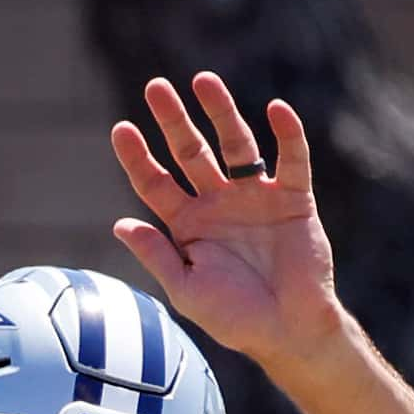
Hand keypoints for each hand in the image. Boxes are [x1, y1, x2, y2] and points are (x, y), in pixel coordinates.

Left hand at [110, 72, 343, 372]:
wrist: (290, 333)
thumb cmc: (236, 320)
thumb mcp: (186, 291)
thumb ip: (157, 256)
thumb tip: (120, 224)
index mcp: (189, 226)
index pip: (156, 183)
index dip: (138, 157)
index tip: (121, 129)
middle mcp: (219, 204)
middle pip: (190, 152)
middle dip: (173, 120)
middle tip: (155, 88)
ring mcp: (255, 199)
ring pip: (236, 144)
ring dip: (221, 112)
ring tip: (203, 81)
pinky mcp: (293, 200)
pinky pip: (292, 160)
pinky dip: (288, 135)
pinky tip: (277, 110)